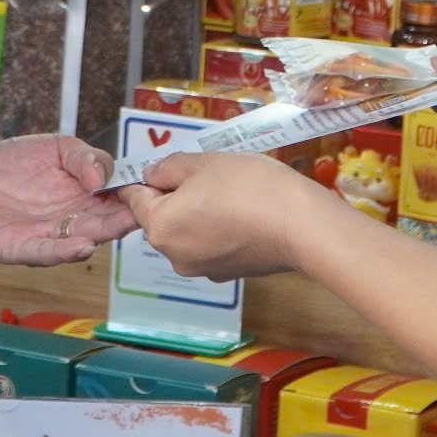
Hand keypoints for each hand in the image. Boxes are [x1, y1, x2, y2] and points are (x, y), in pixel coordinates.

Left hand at [0, 134, 137, 265]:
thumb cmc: (6, 167)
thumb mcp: (52, 147)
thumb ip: (83, 156)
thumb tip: (103, 176)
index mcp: (84, 195)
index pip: (117, 195)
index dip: (135, 190)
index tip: (154, 183)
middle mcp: (72, 219)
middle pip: (105, 220)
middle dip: (126, 215)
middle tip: (148, 207)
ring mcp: (49, 236)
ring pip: (82, 239)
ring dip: (102, 234)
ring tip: (123, 225)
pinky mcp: (21, 249)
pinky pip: (46, 252)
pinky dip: (65, 251)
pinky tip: (82, 246)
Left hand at [119, 153, 327, 281]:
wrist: (301, 226)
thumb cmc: (249, 187)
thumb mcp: (203, 163)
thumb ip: (168, 168)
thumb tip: (151, 175)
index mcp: (160, 227)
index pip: (134, 199)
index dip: (145, 178)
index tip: (164, 165)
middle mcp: (173, 255)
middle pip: (161, 218)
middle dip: (176, 195)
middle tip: (207, 173)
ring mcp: (201, 268)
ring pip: (186, 232)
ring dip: (198, 212)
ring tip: (230, 192)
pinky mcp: (227, 273)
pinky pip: (210, 245)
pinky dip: (218, 229)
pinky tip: (243, 213)